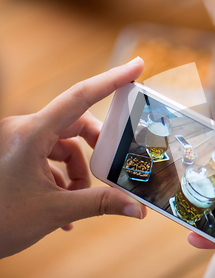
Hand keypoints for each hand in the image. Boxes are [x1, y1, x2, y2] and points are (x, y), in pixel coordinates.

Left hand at [0, 57, 147, 258]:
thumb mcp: (54, 211)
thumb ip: (100, 204)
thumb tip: (137, 208)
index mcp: (30, 134)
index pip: (80, 97)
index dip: (111, 80)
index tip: (136, 66)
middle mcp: (23, 130)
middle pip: (76, 123)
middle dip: (97, 147)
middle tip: (114, 165)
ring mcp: (17, 141)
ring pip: (64, 143)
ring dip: (78, 170)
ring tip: (79, 197)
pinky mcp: (15, 153)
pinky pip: (49, 156)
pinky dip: (62, 177)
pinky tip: (63, 205)